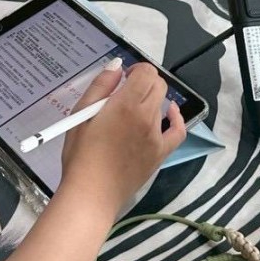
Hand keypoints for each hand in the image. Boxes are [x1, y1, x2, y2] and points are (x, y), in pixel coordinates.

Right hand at [60, 61, 185, 213]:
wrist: (92, 193)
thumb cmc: (81, 154)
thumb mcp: (81, 115)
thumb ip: (100, 86)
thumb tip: (117, 66)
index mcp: (126, 104)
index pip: (146, 72)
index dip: (135, 69)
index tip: (121, 79)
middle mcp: (147, 117)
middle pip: (158, 85)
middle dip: (144, 81)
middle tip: (124, 91)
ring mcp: (157, 136)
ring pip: (164, 103)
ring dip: (151, 98)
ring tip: (133, 108)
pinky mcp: (161, 153)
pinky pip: (178, 131)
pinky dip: (176, 119)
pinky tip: (170, 114)